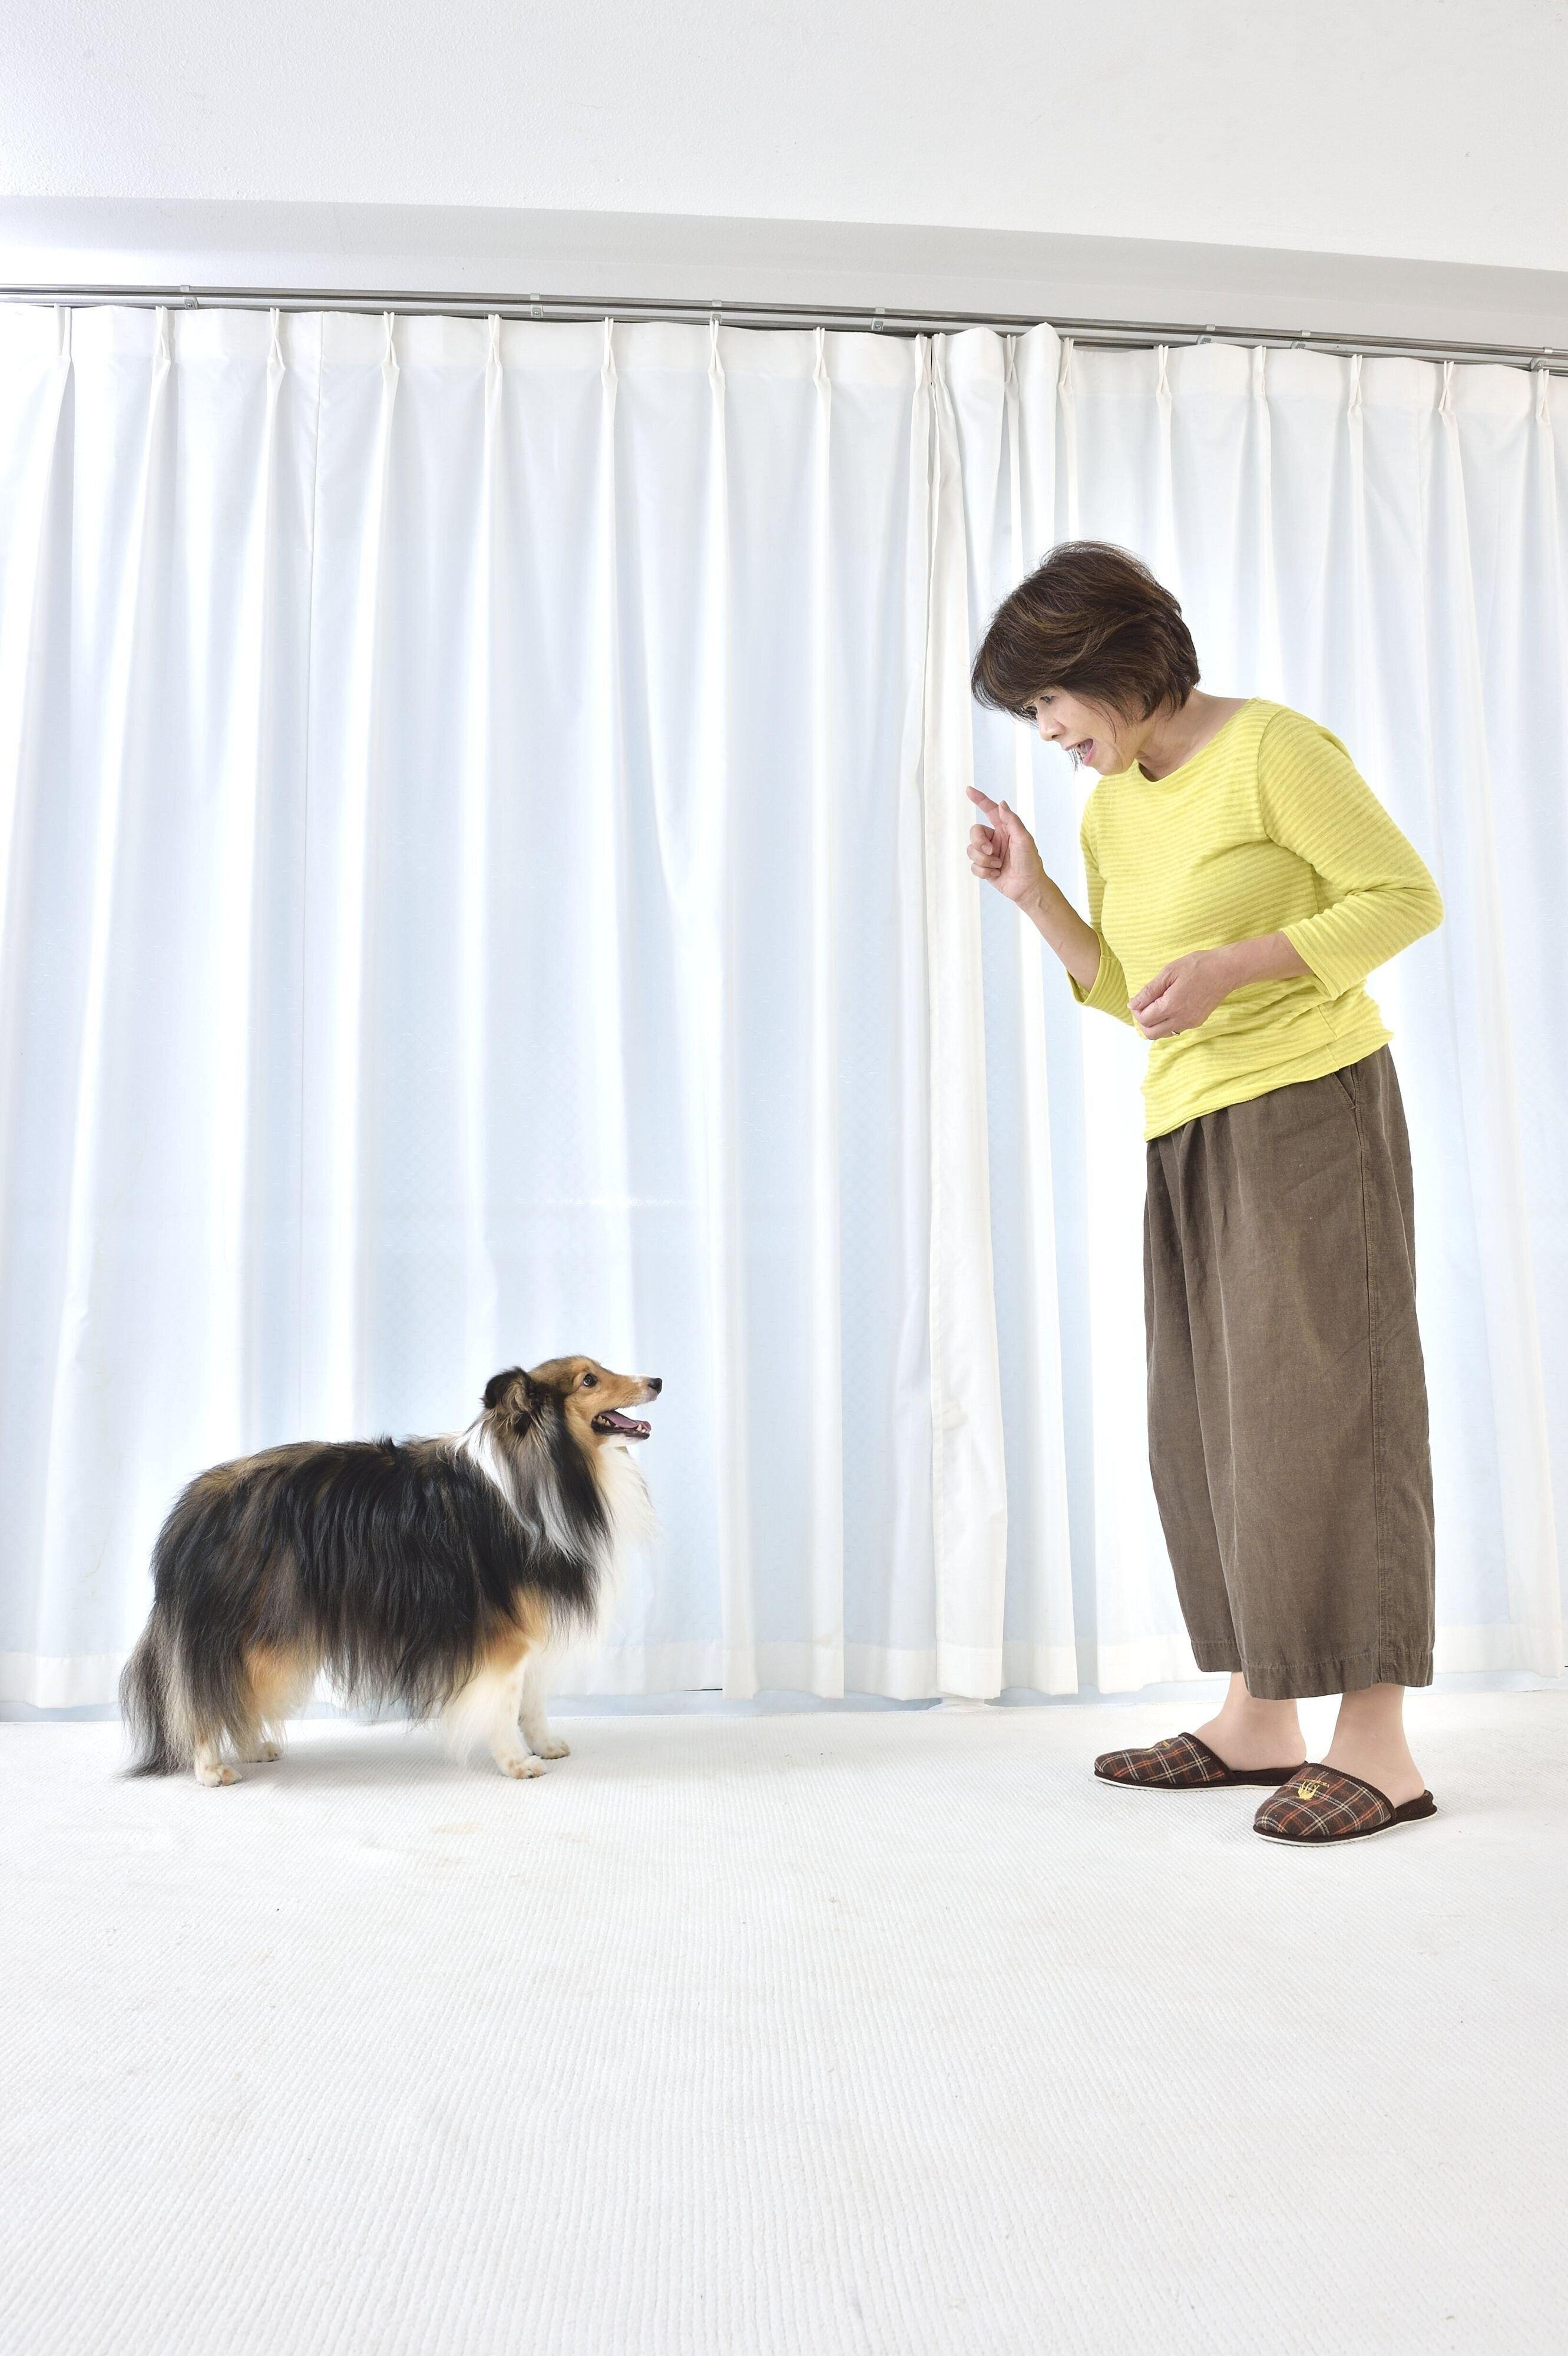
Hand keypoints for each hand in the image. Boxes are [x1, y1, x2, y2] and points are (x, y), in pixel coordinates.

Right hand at [966, 786, 1045, 907]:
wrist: (1028, 887)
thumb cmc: (1030, 862)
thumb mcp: (1024, 839)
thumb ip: (1012, 821)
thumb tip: (1001, 803)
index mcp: (1005, 829)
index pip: (989, 810)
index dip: (979, 799)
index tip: (969, 790)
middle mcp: (995, 839)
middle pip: (974, 832)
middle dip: (979, 843)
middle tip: (991, 851)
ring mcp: (989, 854)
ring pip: (971, 850)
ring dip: (983, 860)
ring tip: (998, 866)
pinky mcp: (984, 868)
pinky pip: (973, 866)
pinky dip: (984, 871)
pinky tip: (996, 874)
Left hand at [1130, 949, 1235, 1038]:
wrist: (1227, 970)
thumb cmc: (1198, 966)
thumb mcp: (1169, 972)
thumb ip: (1149, 991)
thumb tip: (1132, 1004)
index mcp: (1171, 1006)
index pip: (1144, 1019)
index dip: (1137, 1010)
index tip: (1139, 999)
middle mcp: (1180, 1019)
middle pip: (1151, 1033)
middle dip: (1143, 1021)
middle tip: (1146, 1005)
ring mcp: (1190, 1023)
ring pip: (1163, 1034)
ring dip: (1155, 1024)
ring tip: (1159, 1005)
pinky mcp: (1197, 1022)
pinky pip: (1176, 1029)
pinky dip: (1168, 1022)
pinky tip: (1172, 1007)